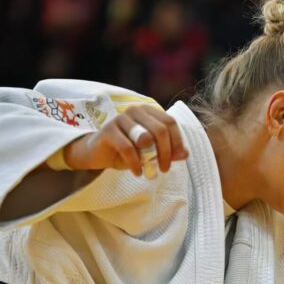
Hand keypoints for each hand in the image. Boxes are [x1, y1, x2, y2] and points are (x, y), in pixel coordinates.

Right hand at [63, 104, 186, 175]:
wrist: (97, 153)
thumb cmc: (127, 150)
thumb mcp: (150, 151)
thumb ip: (168, 150)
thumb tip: (185, 154)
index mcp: (148, 111)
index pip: (170, 122)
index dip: (177, 141)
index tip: (179, 158)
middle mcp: (135, 110)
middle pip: (160, 130)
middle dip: (166, 153)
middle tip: (164, 169)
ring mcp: (121, 119)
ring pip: (145, 138)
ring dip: (151, 159)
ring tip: (150, 171)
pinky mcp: (108, 130)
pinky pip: (128, 148)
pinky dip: (135, 163)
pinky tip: (137, 172)